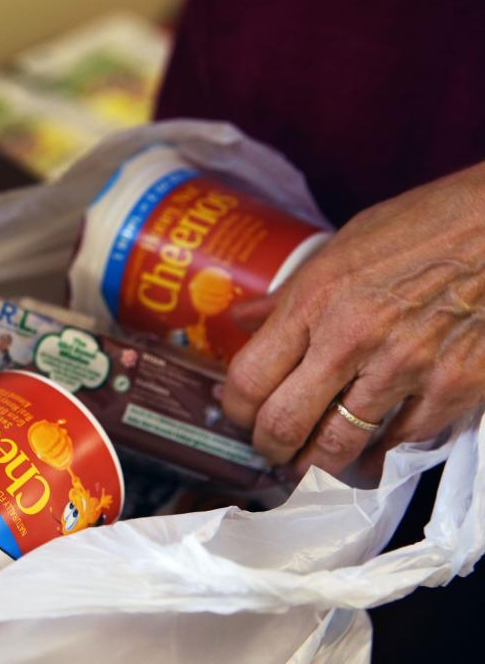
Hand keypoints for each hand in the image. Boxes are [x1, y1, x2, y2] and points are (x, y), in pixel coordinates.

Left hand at [222, 163, 484, 478]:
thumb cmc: (420, 226)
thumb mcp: (338, 249)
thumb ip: (287, 296)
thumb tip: (239, 320)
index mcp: (313, 301)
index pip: (248, 380)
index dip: (235, 410)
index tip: (239, 415)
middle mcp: (350, 339)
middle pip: (283, 424)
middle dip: (270, 447)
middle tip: (273, 448)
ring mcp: (404, 368)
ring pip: (339, 448)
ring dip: (319, 462)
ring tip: (315, 458)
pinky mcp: (453, 388)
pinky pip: (400, 444)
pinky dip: (380, 454)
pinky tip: (371, 449)